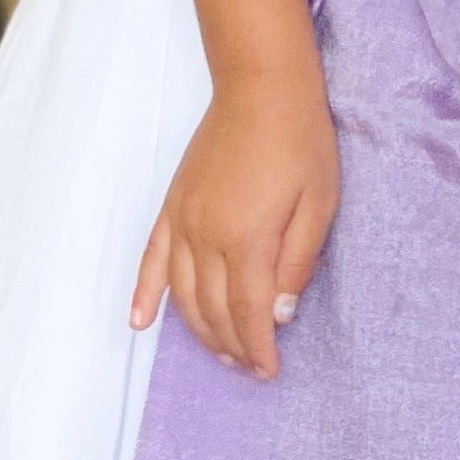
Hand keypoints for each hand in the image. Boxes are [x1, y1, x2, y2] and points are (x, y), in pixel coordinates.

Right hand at [131, 60, 339, 380]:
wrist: (260, 87)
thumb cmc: (300, 142)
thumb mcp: (319, 203)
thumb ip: (297, 262)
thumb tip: (280, 314)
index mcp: (246, 239)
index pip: (247, 312)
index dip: (257, 346)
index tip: (270, 371)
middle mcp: (205, 236)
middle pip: (213, 309)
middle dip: (232, 345)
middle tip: (250, 367)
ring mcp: (182, 222)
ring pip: (182, 294)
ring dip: (199, 331)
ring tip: (221, 353)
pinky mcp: (171, 207)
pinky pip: (151, 260)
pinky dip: (144, 295)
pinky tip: (139, 323)